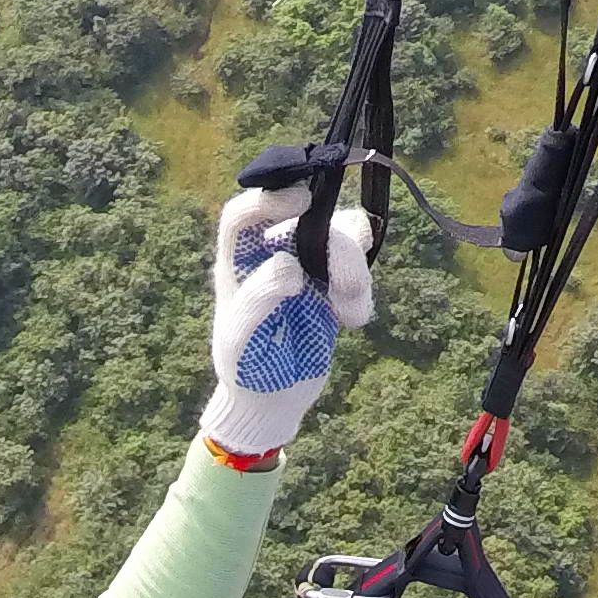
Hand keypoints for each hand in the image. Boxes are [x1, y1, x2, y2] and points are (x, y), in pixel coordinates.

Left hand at [201, 185, 376, 458]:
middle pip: (308, 218)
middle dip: (335, 245)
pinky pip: (358, 265)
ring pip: (341, 235)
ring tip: (348, 311)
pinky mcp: (331, 282)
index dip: (268, 198)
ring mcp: (305, 263)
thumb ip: (258, 298)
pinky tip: (351, 319)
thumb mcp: (239, 340)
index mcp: (236, 261)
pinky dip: (360, 291)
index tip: (300, 202)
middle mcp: (270, 252)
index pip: (244, 213)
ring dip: (353, 270)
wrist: (271, 399)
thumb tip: (289, 266)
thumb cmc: (243, 368)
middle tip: (345, 285)